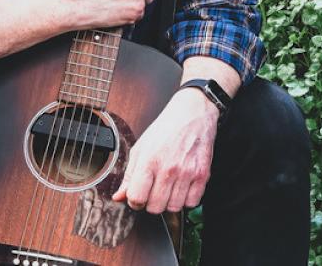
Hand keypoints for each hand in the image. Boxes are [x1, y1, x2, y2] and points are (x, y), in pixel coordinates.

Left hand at [112, 89, 218, 213]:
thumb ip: (129, 175)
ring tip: (168, 187)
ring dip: (168, 202)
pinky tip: (181, 187)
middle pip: (155, 207)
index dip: (134, 200)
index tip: (138, 195)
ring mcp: (187, 173)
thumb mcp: (140, 147)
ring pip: (174, 208)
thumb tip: (119, 197)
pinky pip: (192, 203)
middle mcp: (168, 169)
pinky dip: (185, 199)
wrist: (192, 114)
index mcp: (149, 161)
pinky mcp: (202, 175)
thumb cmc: (165, 129)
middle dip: (151, 203)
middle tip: (153, 190)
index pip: (136, 198)